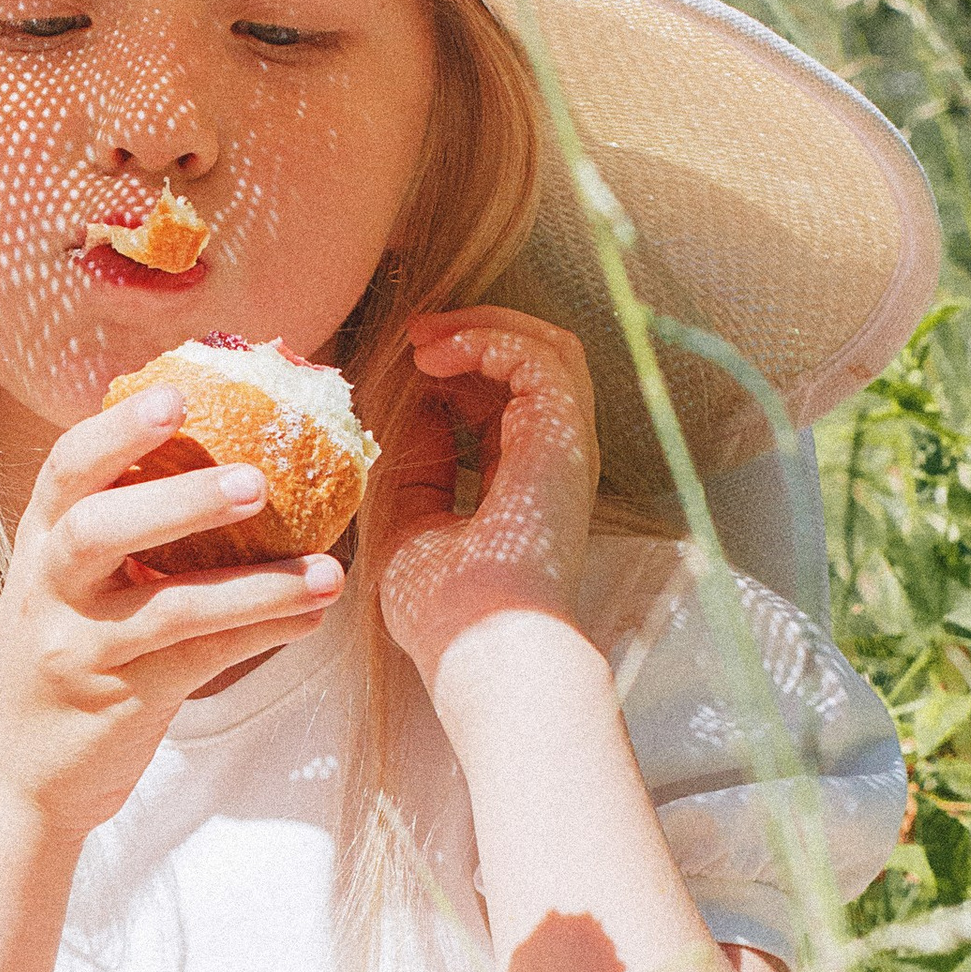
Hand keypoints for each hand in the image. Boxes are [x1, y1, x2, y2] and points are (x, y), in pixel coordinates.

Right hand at [0, 385, 344, 840]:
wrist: (8, 781)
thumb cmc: (57, 668)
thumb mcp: (65, 592)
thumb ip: (117, 536)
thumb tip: (222, 464)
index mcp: (39, 546)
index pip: (66, 471)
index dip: (118, 429)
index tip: (175, 397)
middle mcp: (48, 590)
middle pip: (99, 527)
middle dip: (178, 498)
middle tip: (255, 480)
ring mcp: (78, 649)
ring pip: (168, 607)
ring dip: (256, 585)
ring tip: (327, 571)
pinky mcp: (117, 702)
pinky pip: (199, 660)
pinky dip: (262, 633)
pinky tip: (311, 616)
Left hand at [368, 306, 598, 702]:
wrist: (479, 642)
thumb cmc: (444, 608)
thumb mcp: (409, 522)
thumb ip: (418, 462)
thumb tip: (418, 402)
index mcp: (520, 480)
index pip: (503, 400)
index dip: (460, 368)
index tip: (407, 361)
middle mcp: (550, 458)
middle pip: (532, 364)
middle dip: (473, 334)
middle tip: (415, 334)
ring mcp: (562, 445)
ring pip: (548, 348)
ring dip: (483, 329)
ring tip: (424, 338)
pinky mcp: (563, 436)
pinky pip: (539, 357)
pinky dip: (489, 341)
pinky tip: (437, 357)